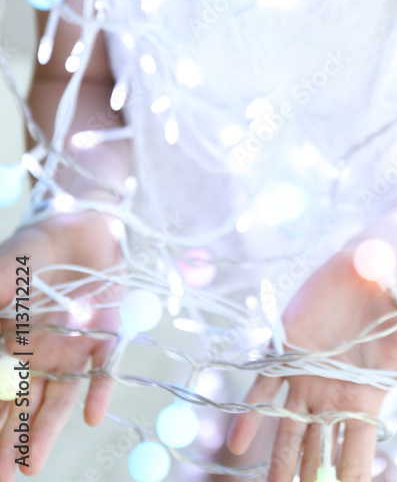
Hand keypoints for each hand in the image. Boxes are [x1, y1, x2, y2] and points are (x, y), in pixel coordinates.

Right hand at [0, 206, 124, 479]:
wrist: (85, 222)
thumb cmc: (37, 245)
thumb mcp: (8, 263)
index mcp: (9, 341)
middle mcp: (39, 353)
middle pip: (22, 404)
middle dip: (10, 441)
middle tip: (3, 478)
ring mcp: (72, 348)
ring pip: (57, 397)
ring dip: (46, 431)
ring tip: (32, 467)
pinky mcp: (106, 335)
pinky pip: (103, 368)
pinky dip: (99, 389)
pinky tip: (91, 415)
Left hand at [225, 248, 396, 481]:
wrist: (379, 264)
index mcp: (365, 399)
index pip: (354, 451)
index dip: (349, 478)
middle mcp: (332, 393)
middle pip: (317, 447)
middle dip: (308, 478)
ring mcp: (306, 374)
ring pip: (288, 426)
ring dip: (276, 461)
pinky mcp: (285, 348)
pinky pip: (263, 387)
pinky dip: (250, 414)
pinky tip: (238, 444)